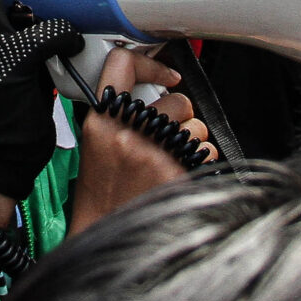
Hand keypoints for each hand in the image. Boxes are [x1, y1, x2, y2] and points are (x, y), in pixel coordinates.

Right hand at [68, 47, 211, 235]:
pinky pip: (205, 150)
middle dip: (180, 115)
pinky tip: (183, 170)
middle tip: (167, 133)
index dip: (150, 64)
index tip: (166, 75)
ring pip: (196, 125)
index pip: (122, 65)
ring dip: (192, 138)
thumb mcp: (94, 146)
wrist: (105, 235)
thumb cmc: (101, 196)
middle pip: (175, 99)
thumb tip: (153, 96)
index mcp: (101, 122)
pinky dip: (201, 159)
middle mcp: (126, 134)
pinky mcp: (175, 173)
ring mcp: (152, 153)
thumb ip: (118, 117)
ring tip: (173, 156)